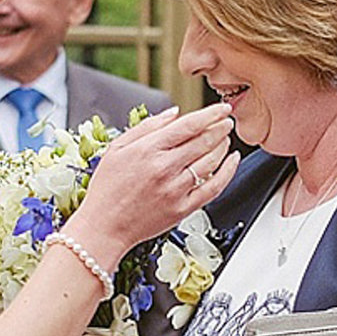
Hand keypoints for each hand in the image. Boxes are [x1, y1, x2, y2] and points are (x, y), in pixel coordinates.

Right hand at [75, 104, 238, 259]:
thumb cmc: (107, 189)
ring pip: (211, 161)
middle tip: (227, 120)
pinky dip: (227, 172)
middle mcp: (164, 168)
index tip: (221, 109)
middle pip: (204, 141)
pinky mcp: (183, 208)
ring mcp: (176, 190)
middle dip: (220, 127)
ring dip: (223, 146)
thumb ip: (147, 127)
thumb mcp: (117, 148)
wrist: (104, 226)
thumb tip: (173, 113)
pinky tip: (232, 161)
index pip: (188, 125)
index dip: (210, 114)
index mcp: (148, 150)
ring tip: (225, 138)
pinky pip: (213, 188)